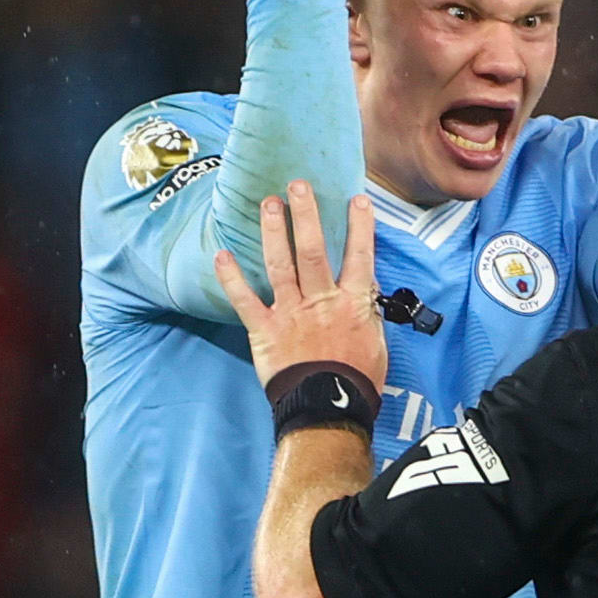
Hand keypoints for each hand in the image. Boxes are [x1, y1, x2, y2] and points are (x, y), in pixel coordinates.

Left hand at [213, 180, 386, 390]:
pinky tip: (221, 255)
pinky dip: (231, 278)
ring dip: (273, 231)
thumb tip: (363, 292)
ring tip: (268, 203)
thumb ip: (367, 312)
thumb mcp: (376, 344)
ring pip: (280, 265)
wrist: (329, 412)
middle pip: (313, 250)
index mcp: (352, 304)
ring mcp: (291, 314)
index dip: (359, 226)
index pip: (359, 256)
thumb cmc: (356, 382)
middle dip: (305, 214)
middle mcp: (321, 301)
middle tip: (298, 185)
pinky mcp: (265, 331)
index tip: (357, 199)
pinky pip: (245, 300)